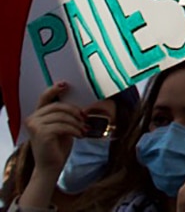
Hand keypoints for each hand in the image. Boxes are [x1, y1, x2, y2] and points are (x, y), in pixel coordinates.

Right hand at [19, 84, 85, 208]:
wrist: (50, 167)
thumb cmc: (57, 146)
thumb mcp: (61, 126)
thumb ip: (63, 115)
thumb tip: (77, 104)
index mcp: (37, 116)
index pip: (44, 98)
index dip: (54, 89)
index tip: (65, 85)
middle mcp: (32, 119)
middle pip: (58, 106)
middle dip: (75, 111)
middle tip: (85, 119)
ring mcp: (35, 126)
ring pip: (63, 116)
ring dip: (77, 123)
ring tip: (84, 130)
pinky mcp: (41, 133)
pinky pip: (63, 126)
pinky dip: (75, 130)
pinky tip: (81, 135)